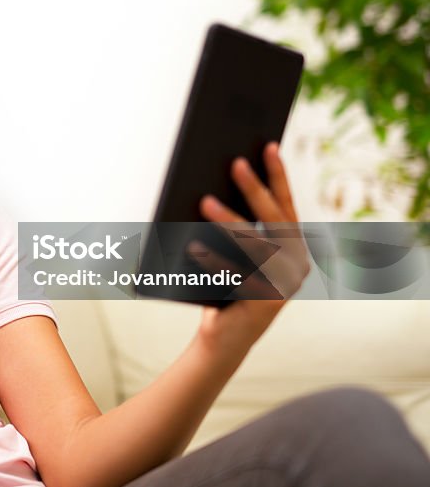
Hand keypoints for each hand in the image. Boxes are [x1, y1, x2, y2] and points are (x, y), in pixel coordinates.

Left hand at [190, 142, 310, 353]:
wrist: (224, 341)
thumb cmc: (225, 288)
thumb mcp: (236, 255)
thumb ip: (239, 229)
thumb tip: (214, 186)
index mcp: (293, 249)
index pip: (285, 205)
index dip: (278, 175)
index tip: (268, 145)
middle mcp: (296, 266)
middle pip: (275, 220)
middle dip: (254, 189)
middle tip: (235, 163)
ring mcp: (284, 286)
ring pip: (255, 245)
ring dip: (228, 222)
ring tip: (204, 201)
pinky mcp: (264, 305)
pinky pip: (236, 276)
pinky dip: (213, 261)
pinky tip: (191, 246)